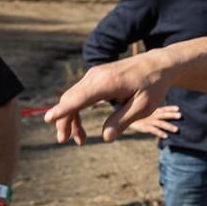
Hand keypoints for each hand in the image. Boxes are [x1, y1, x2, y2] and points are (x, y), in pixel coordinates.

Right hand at [45, 51, 171, 144]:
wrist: (158, 64)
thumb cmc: (153, 85)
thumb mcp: (143, 107)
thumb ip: (122, 121)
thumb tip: (105, 138)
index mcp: (108, 83)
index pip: (79, 98)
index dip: (62, 110)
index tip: (48, 119)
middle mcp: (96, 76)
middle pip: (70, 99)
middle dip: (64, 121)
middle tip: (65, 141)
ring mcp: (94, 74)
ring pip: (72, 97)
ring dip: (70, 118)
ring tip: (79, 139)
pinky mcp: (96, 76)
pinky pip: (79, 94)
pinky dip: (76, 109)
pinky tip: (80, 124)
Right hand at [127, 105, 181, 138]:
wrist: (125, 119)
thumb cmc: (139, 116)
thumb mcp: (146, 112)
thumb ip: (155, 113)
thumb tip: (164, 114)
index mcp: (153, 111)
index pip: (163, 109)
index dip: (170, 108)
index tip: (178, 108)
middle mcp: (152, 115)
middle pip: (163, 114)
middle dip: (172, 115)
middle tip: (180, 115)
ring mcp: (149, 121)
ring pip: (161, 123)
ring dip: (169, 126)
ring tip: (177, 130)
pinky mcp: (145, 128)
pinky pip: (154, 131)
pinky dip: (160, 133)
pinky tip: (166, 136)